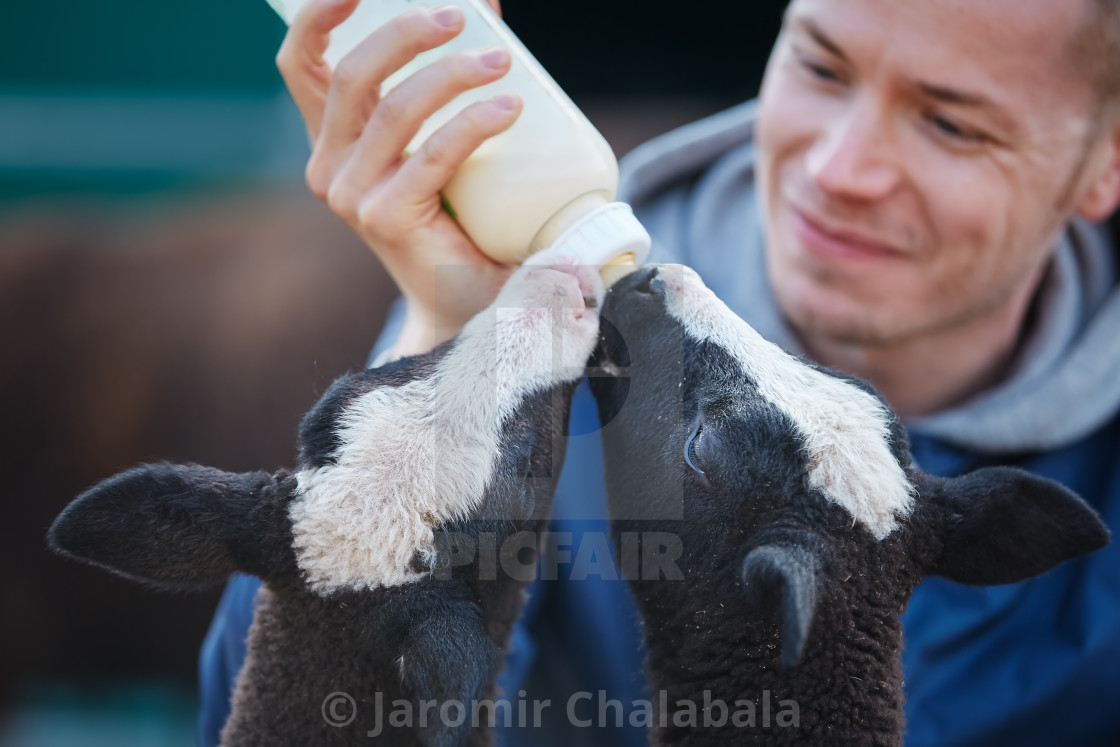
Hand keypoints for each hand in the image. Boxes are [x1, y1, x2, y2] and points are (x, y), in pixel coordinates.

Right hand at [276, 0, 519, 356]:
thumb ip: (447, 80)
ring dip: (453, 73)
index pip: (302, 64)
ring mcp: (351, 195)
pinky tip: (510, 108)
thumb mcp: (442, 141)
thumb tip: (483, 7)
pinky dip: (474, 122)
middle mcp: (328, 166)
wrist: (466, 301)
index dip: (320, 14)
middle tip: (462, 16)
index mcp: (331, 140)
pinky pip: (432, 153)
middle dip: (407, 31)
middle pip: (354, 74)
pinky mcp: (385, 218)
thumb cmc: (460, 217)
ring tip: (501, 64)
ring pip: (396, 108)